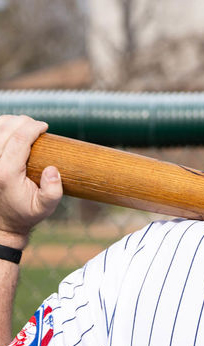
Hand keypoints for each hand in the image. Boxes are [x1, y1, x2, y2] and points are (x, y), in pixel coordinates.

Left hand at [0, 115, 61, 248]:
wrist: (3, 220)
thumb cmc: (26, 213)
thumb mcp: (45, 208)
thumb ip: (53, 192)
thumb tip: (53, 169)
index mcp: (7, 173)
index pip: (19, 140)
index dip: (33, 128)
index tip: (45, 126)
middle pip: (6, 129)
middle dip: (23, 121)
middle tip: (38, 125)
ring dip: (11, 121)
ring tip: (25, 125)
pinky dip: (3, 126)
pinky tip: (12, 128)